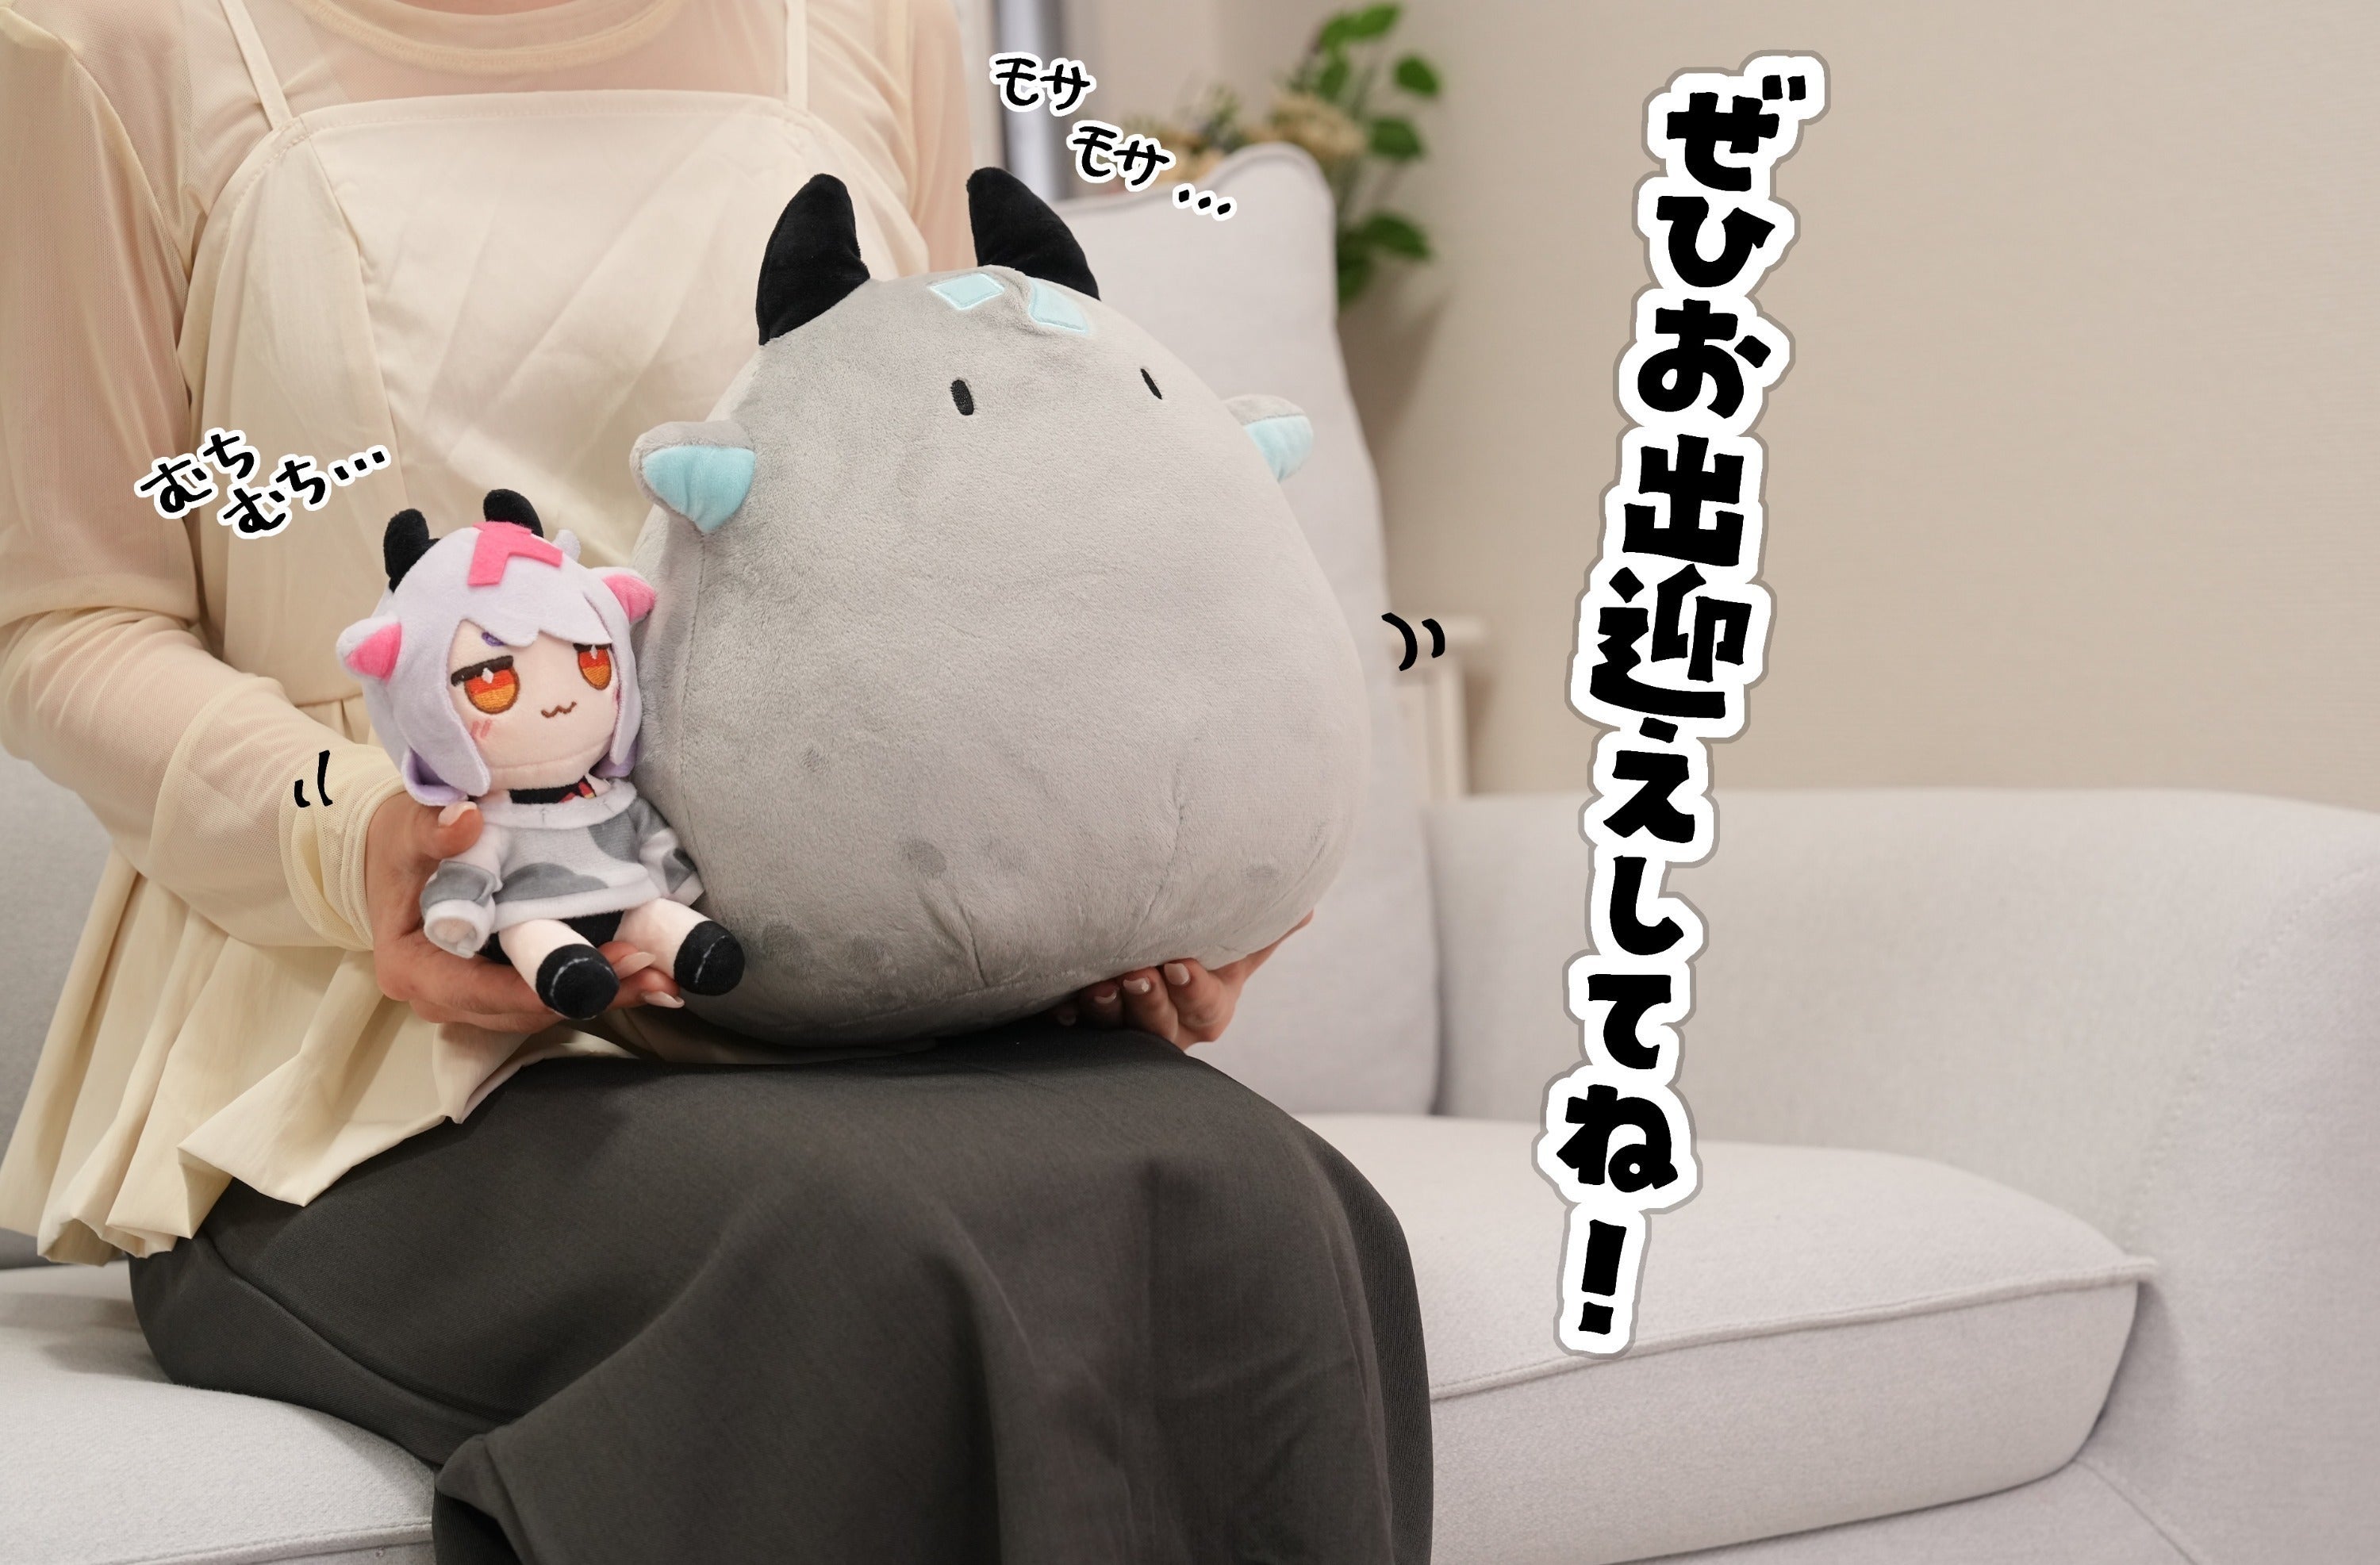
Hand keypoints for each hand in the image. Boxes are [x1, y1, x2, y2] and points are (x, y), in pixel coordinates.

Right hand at [364, 794, 678, 1032]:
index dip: (550, 985)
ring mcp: (472, 999)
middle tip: (655, 972)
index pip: (486, 993)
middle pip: (525, 1010)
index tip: (610, 964)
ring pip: (543, 1009)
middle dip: (592, 994)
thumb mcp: (408, 830)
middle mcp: (443, 998)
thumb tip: (465, 820)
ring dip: (604, 995)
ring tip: (663, 976)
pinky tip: (643, 973)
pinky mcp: (499, 988)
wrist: (391, 857)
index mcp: (415, 969)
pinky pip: (549, 994)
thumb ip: (431, 830)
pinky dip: (593, 985)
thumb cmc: (399, 846)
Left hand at [1056, 912, 1312, 1049]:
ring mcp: (1128, 1035)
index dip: (1192, 988)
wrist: (1152, 976)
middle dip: (1148, 1002)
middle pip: (1160, 1025)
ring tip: (1095, 987)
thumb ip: (1263, 932)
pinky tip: (1057, 1007)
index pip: (1205, 1004)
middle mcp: (1170, 1028)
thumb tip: (1307, 908)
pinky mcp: (1088, 1036)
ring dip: (1105, 1010)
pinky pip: (1076, 1036)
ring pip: (1117, 1032)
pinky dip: (1067, 1020)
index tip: (1178, 964)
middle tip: (1134, 974)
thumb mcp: (1233, 950)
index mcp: (1208, 1009)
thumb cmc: (1202, 960)